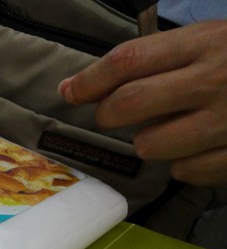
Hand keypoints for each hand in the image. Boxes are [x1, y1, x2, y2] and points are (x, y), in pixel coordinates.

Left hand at [58, 20, 226, 186]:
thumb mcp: (206, 41)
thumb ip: (147, 61)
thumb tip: (75, 88)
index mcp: (205, 44)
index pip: (128, 61)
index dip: (90, 80)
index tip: (70, 93)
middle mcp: (215, 81)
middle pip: (129, 104)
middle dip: (108, 114)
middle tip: (113, 115)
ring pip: (152, 145)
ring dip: (149, 141)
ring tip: (171, 128)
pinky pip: (185, 172)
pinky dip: (183, 164)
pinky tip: (199, 146)